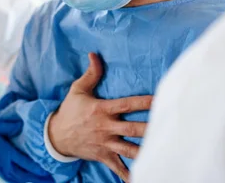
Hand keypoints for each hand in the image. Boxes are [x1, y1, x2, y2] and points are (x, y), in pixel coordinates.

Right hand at [0, 120, 53, 182]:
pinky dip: (19, 180)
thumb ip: (11, 125)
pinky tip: (25, 180)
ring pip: (17, 178)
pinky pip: (11, 178)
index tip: (47, 170)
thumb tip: (22, 125)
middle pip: (23, 174)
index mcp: (6, 152)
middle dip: (37, 177)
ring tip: (42, 181)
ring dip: (30, 180)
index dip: (35, 167)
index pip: (24, 162)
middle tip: (50, 179)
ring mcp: (0, 169)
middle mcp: (4, 164)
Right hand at [48, 53, 152, 181]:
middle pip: (133, 129)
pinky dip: (130, 175)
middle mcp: (106, 127)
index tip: (160, 99)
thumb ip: (91, 73)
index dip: (144, 102)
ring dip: (146, 152)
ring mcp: (106, 143)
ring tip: (162, 152)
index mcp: (102, 109)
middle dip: (150, 129)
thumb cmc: (70, 110)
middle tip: (169, 127)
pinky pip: (119, 168)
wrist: (56, 136)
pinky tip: (145, 176)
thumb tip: (94, 54)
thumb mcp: (78, 90)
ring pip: (130, 149)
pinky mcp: (104, 156)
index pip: (127, 104)